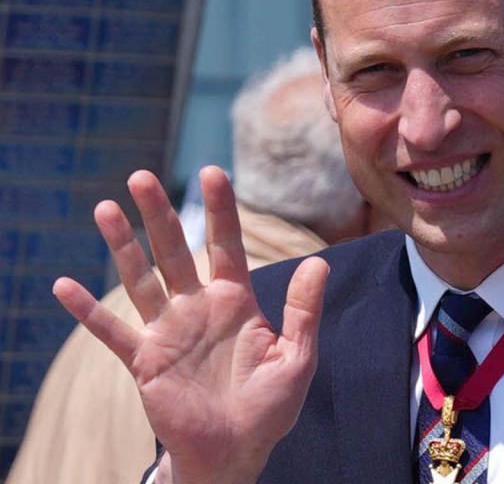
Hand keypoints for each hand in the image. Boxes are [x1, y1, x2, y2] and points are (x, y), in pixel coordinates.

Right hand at [53, 166, 327, 483]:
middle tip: (142, 177)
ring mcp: (169, 332)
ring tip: (105, 209)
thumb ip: (303, 311)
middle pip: (175, 251)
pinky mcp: (146, 362)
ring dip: (122, 247)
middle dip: (159, 215)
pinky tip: (64, 286)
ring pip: (141, 280)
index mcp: (236, 301)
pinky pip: (113, 333)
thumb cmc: (271, 405)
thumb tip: (319, 262)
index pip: (226, 245)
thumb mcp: (297, 356)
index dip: (220, 210)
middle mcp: (198, 308)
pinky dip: (88, 312)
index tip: (212, 172)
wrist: (237, 451)